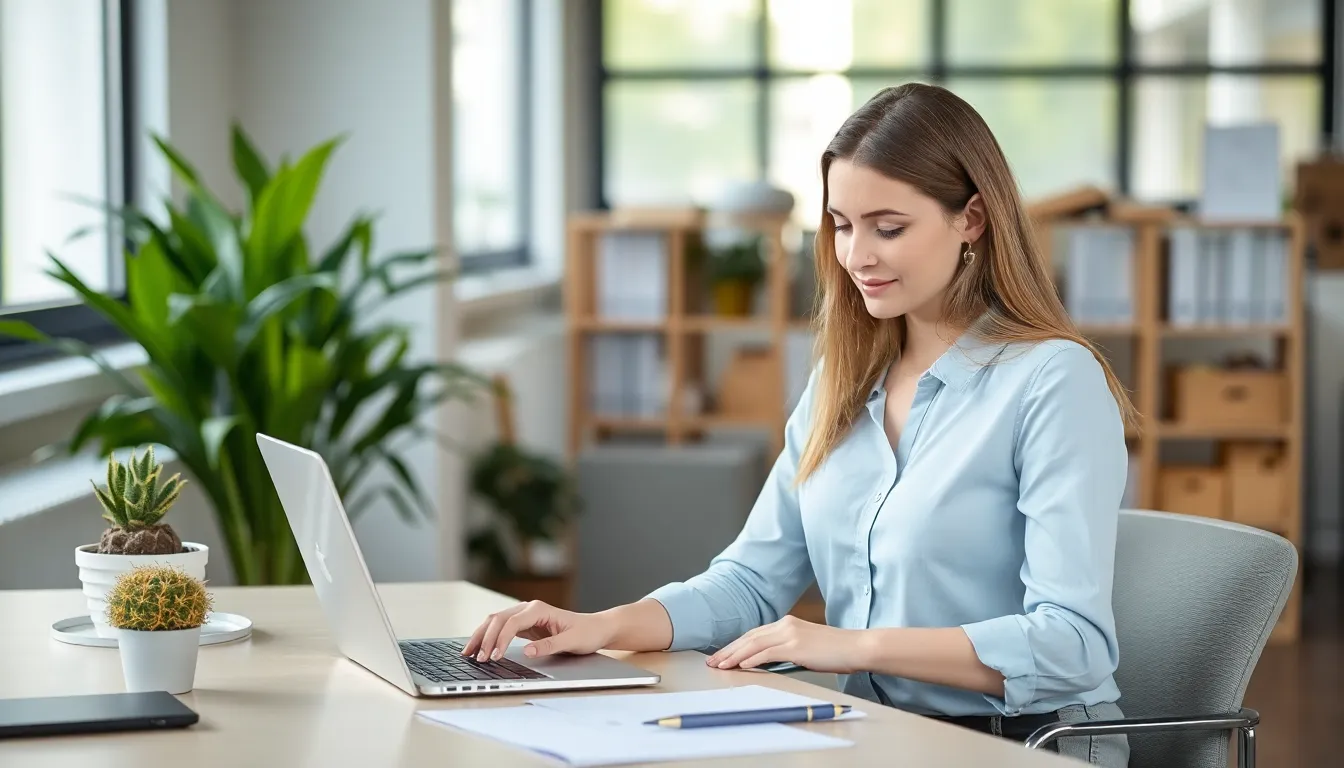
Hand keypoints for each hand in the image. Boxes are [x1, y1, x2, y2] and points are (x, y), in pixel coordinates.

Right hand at [461, 600, 615, 661]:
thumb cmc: (587, 633)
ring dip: (481, 636)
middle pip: (498, 619)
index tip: (495, 656)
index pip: (512, 622)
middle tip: (477, 659)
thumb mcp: (572, 641)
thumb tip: (526, 652)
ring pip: (495, 622)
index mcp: (539, 609)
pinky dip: (488, 637)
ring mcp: (525, 615)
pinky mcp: (524, 625)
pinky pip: (501, 628)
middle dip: (485, 638)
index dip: (500, 639)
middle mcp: (529, 609)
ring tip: (468, 653)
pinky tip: (480, 648)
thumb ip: (549, 646)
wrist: (596, 628)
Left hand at [706, 615, 866, 673]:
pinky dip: (750, 660)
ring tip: (720, 666)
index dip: (737, 645)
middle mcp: (785, 624)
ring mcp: (790, 634)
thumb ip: (787, 651)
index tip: (723, 655)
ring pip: (753, 644)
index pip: (755, 634)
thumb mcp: (806, 648)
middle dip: (729, 650)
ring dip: (734, 656)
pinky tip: (739, 666)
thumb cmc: (835, 651)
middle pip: (749, 637)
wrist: (856, 647)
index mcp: (787, 623)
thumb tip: (767, 663)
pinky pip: (765, 653)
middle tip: (712, 661)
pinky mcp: (795, 646)